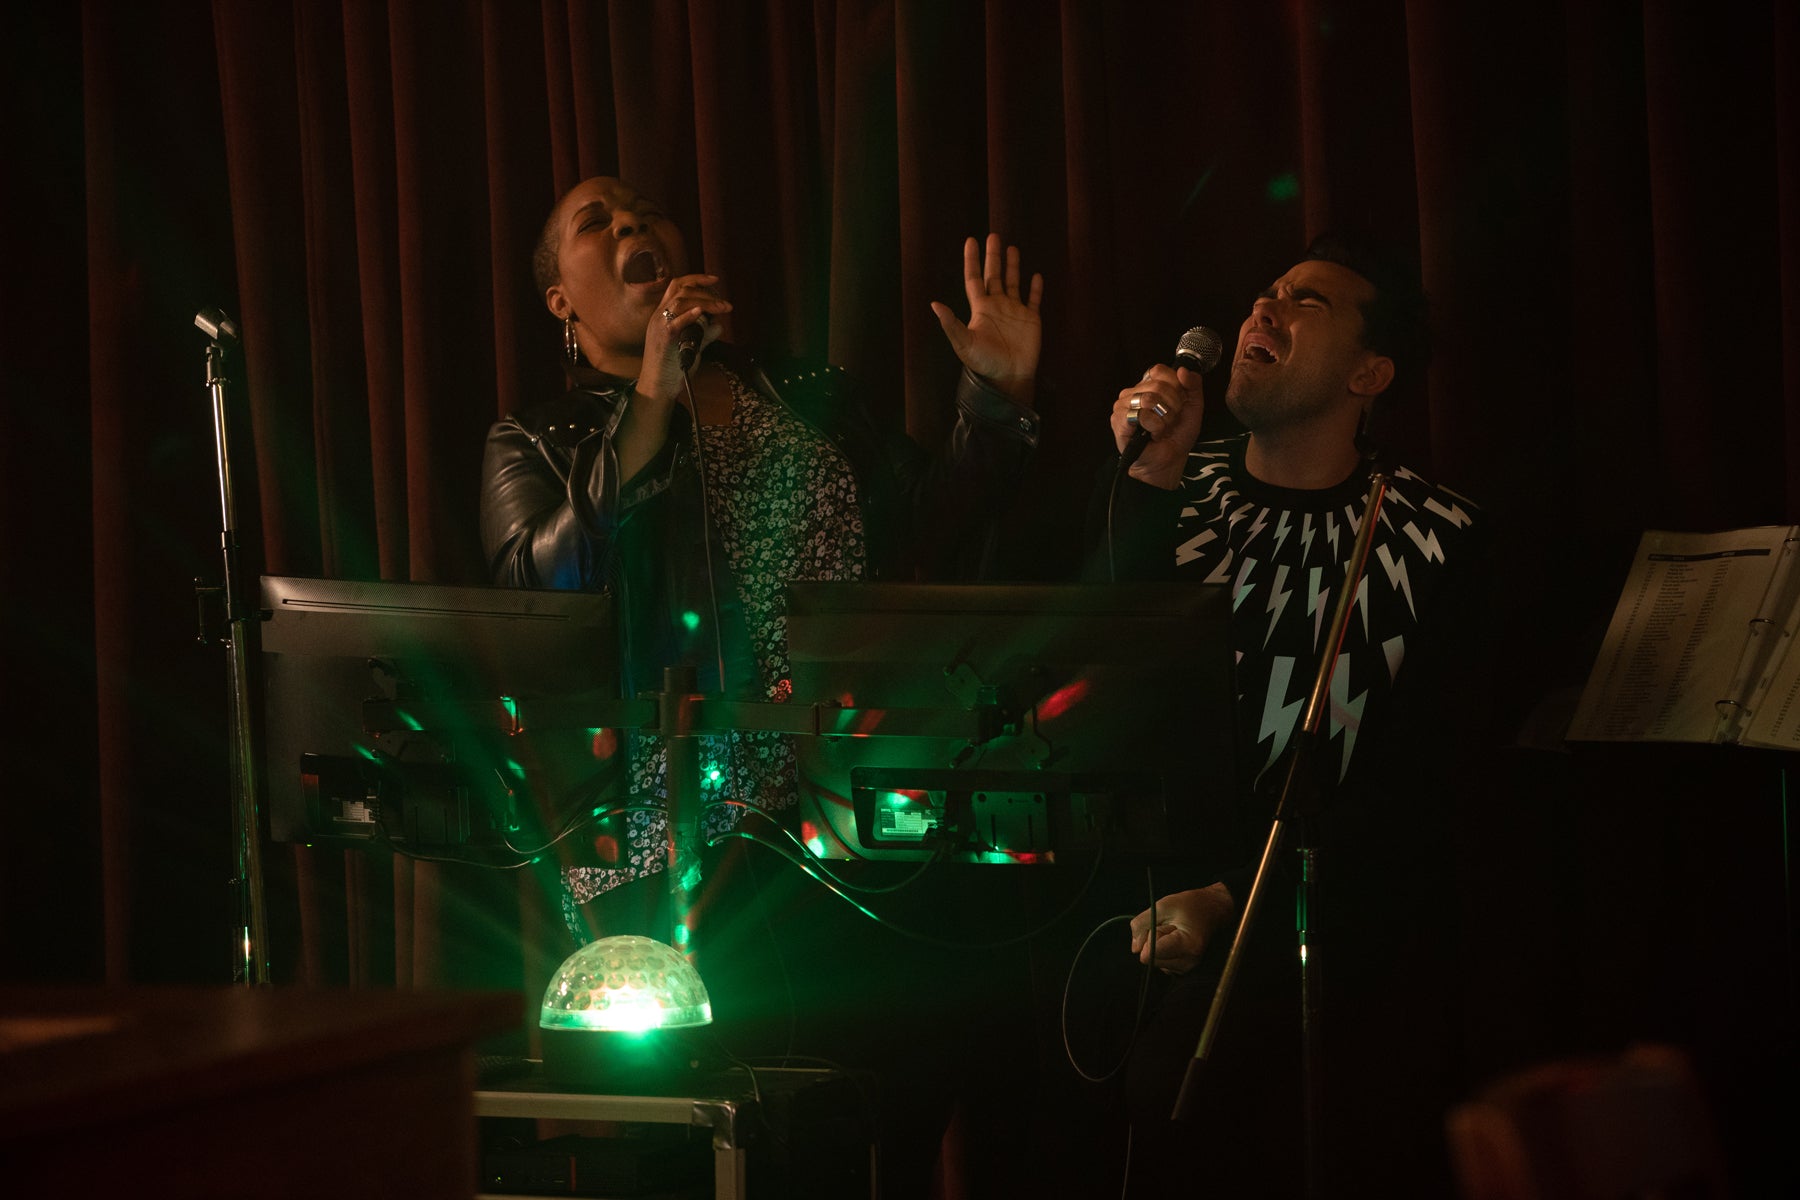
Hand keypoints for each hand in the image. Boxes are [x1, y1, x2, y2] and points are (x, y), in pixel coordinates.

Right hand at [639, 273, 731, 400]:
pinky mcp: (663, 338)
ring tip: (722, 308)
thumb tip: (719, 325)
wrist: (657, 386)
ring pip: (680, 301)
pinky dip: (689, 314)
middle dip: (706, 291)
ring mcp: (659, 326)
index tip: (715, 280)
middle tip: (725, 303)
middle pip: (681, 289)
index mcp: (663, 314)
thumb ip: (703, 334)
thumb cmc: (673, 367)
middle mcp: (659, 315)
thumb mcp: (691, 345)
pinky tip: (701, 312)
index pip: (677, 286)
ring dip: (705, 302)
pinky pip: (675, 321)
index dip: (696, 279)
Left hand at [931, 233, 1043, 403]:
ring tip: (1012, 248)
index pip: (975, 278)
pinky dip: (1035, 288)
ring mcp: (1015, 311)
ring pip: (1013, 282)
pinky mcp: (1031, 320)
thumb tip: (934, 304)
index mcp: (980, 308)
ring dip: (1013, 266)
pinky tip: (1036, 275)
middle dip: (993, 256)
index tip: (971, 241)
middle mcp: (997, 306)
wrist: (1008, 378)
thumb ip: (951, 323)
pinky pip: (1034, 300)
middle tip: (993, 235)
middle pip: (994, 275)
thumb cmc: (983, 363)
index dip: (972, 260)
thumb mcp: (963, 343)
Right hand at [1110, 363, 1205, 488]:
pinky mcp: (1118, 420)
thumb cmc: (1176, 435)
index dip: (1175, 386)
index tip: (1179, 404)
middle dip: (1173, 406)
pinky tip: (1152, 434)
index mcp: (1149, 385)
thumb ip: (1193, 385)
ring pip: (1149, 399)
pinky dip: (1154, 426)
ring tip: (1161, 428)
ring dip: (1164, 418)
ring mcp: (1123, 405)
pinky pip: (1141, 415)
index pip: (1159, 370)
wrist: (1168, 461)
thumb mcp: (1193, 407)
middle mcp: (1133, 392)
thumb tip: (1183, 370)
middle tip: (1171, 420)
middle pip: (1157, 385)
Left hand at [1128, 883, 1233, 974]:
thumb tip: (1134, 948)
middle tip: (1170, 926)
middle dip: (1153, 941)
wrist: (1211, 909)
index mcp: (1187, 946)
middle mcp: (1188, 962)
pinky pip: (1161, 963)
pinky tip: (1174, 939)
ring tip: (1174, 931)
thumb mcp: (1162, 905)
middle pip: (1151, 959)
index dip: (1150, 937)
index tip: (1164, 925)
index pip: (1151, 954)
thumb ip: (1142, 924)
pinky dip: (1162, 951)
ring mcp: (1187, 967)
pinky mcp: (1183, 969)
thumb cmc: (1189, 905)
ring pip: (1155, 962)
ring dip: (1158, 946)